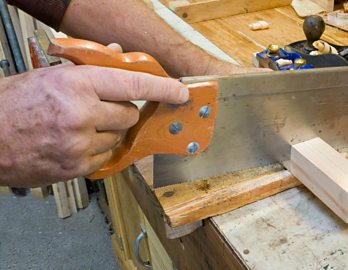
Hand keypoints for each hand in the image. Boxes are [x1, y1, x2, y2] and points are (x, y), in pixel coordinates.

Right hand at [0, 63, 187, 186]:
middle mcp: (81, 115)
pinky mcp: (77, 168)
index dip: (162, 88)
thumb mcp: (50, 75)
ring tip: (80, 126)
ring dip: (108, 131)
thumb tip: (119, 54)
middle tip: (100, 107)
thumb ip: (90, 67)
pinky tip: (75, 142)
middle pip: (130, 114)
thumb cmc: (12, 104)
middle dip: (121, 110)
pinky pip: (106, 155)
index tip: (179, 92)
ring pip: (119, 137)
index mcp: (75, 84)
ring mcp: (79, 145)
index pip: (133, 84)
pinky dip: (97, 149)